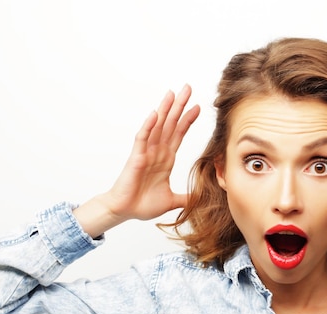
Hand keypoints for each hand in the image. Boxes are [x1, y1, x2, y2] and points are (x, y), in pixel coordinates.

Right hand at [74, 86, 199, 236]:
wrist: (125, 212)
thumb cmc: (143, 204)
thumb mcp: (172, 200)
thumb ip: (187, 197)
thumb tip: (202, 199)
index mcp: (166, 159)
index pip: (179, 134)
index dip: (188, 120)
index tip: (198, 106)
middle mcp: (157, 152)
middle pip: (170, 124)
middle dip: (179, 106)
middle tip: (187, 88)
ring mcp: (147, 153)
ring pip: (157, 126)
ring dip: (165, 109)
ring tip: (172, 93)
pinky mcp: (136, 158)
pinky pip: (142, 138)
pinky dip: (148, 126)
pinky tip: (155, 114)